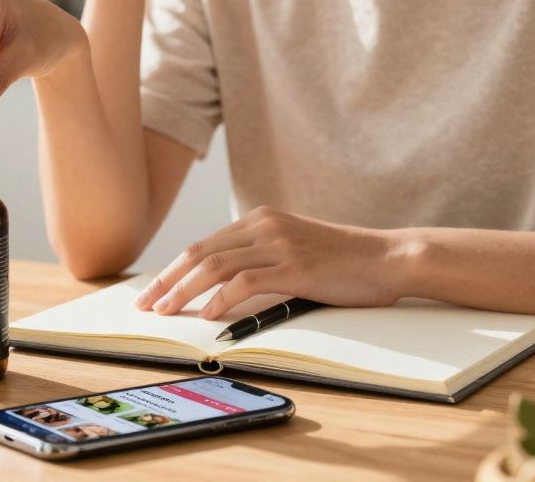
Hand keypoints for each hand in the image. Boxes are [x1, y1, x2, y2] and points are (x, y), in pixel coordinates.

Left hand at [133, 206, 407, 319]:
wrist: (388, 257)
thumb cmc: (341, 262)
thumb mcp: (292, 250)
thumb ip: (259, 259)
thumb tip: (219, 288)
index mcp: (259, 219)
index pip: (203, 245)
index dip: (173, 269)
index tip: (152, 291)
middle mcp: (264, 226)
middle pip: (200, 254)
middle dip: (167, 281)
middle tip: (146, 306)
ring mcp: (279, 244)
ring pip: (216, 267)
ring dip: (185, 291)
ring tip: (166, 312)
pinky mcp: (295, 266)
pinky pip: (246, 282)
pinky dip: (221, 299)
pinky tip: (206, 315)